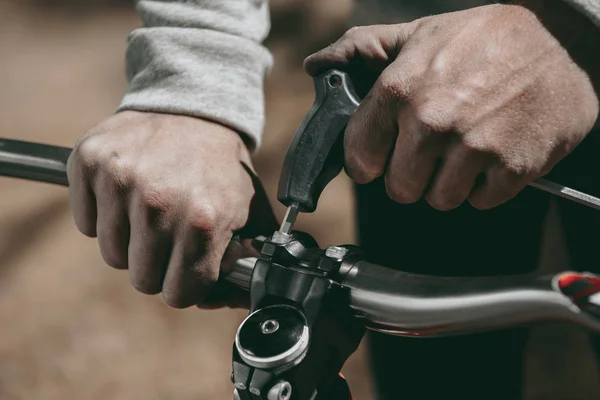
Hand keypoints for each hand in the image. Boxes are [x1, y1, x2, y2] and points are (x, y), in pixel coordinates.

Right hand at [67, 111, 276, 307]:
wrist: (195, 109)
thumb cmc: (220, 168)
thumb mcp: (246, 213)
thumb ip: (244, 260)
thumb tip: (238, 299)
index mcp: (203, 222)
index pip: (179, 295)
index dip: (185, 284)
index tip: (187, 269)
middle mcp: (158, 204)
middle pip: (143, 280)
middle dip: (158, 265)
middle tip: (170, 235)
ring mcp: (120, 182)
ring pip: (112, 255)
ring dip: (131, 241)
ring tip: (152, 208)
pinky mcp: (89, 163)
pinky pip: (86, 224)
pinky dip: (105, 216)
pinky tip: (129, 193)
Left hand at [305, 4, 598, 209]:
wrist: (561, 40)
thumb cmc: (483, 38)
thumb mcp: (418, 34)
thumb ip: (362, 50)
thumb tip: (317, 64)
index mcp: (399, 91)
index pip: (360, 155)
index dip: (368, 163)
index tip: (378, 161)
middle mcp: (432, 122)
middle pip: (399, 188)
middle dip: (411, 177)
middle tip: (430, 155)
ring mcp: (473, 147)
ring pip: (439, 200)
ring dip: (448, 184)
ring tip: (463, 153)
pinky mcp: (512, 167)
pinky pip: (480, 201)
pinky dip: (484, 187)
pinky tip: (492, 156)